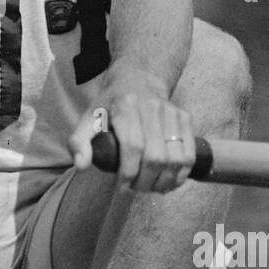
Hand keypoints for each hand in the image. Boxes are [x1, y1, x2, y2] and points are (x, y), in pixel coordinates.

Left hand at [68, 75, 194, 193]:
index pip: (133, 146)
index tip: (122, 187)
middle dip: (146, 181)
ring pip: (176, 158)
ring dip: (165, 181)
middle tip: (136, 189)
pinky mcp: (184, 118)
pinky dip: (181, 174)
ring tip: (152, 188)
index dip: (129, 172)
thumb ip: (78, 142)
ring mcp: (171, 112)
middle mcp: (151, 107)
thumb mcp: (89, 118)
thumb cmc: (110, 105)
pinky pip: (189, 153)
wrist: (138, 79)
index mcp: (125, 107)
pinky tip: (169, 183)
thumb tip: (81, 166)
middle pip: (155, 156)